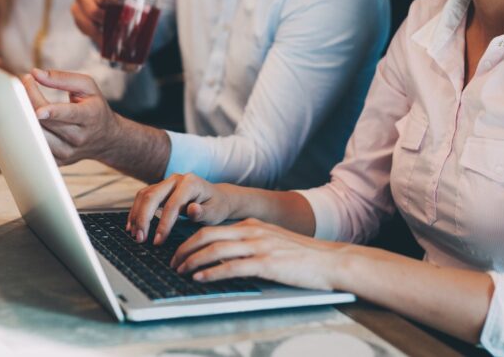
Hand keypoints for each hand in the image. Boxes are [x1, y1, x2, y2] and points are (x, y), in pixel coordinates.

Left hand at [21, 69, 119, 164]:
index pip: (70, 114)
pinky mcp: (59, 161)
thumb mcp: (88, 87)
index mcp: (90, 116)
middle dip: (29, 101)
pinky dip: (27, 133)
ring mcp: (69, 152)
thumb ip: (63, 78)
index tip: (38, 110)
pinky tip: (25, 121)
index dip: (53, 112)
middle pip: (47, 122)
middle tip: (22, 84)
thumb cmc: (95, 107)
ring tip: (21, 102)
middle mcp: (80, 137)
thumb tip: (35, 74)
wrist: (107, 138)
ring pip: (38, 136)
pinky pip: (36, 148)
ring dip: (24, 118)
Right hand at [72, 0, 147, 47]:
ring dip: (100, 31)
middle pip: (93, 11)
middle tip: (118, 27)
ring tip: (112, 37)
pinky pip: (84, 30)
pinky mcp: (76, 19)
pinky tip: (104, 38)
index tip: (121, 14)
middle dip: (107, 21)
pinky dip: (95, 35)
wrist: (105, 5)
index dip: (112, 7)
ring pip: (87, 23)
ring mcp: (76, 6)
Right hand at [127, 173, 240, 243]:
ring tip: (134, 235)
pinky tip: (133, 226)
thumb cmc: (216, 206)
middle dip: (143, 219)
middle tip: (140, 239)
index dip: (163, 224)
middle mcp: (176, 179)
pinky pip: (143, 197)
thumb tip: (192, 210)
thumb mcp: (214, 212)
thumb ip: (202, 212)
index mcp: (190, 183)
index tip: (158, 241)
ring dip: (137, 215)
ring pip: (144, 195)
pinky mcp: (161, 189)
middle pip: (152, 196)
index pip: (172, 204)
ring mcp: (167, 182)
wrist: (218, 198)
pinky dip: (136, 211)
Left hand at [171, 218, 347, 290]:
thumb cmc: (303, 256)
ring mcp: (260, 246)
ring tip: (180, 270)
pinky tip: (200, 278)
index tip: (179, 252)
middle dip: (185, 248)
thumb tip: (227, 255)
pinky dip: (211, 272)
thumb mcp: (273, 241)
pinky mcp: (267, 263)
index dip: (191, 240)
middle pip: (208, 235)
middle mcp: (253, 231)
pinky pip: (232, 266)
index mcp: (252, 225)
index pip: (213, 228)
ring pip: (215, 249)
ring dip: (192, 261)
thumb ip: (252, 243)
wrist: (331, 260)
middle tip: (172, 262)